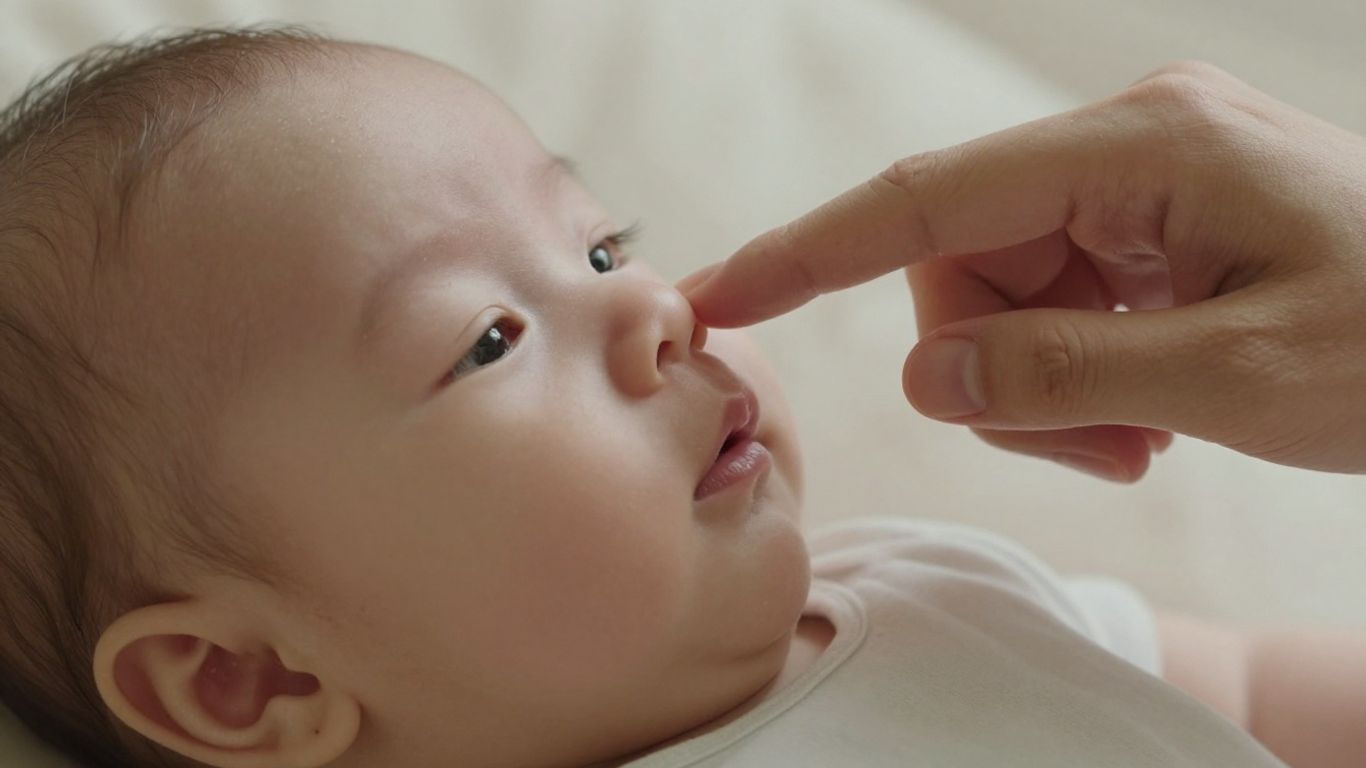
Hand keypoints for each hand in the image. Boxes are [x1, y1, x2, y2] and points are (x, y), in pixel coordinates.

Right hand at [680, 62, 1365, 479]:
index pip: (928, 195)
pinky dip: (1076, 379)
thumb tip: (927, 376)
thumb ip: (1065, 376)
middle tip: (1092, 450)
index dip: (809, 251)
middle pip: (962, 262)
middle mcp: (1126, 146)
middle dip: (992, 371)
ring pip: (999, 297)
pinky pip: (1052, 307)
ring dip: (1042, 388)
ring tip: (1137, 442)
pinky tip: (1149, 417)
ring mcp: (1136, 184)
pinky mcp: (1147, 226)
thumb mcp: (1239, 377)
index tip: (718, 293)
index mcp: (1143, 147)